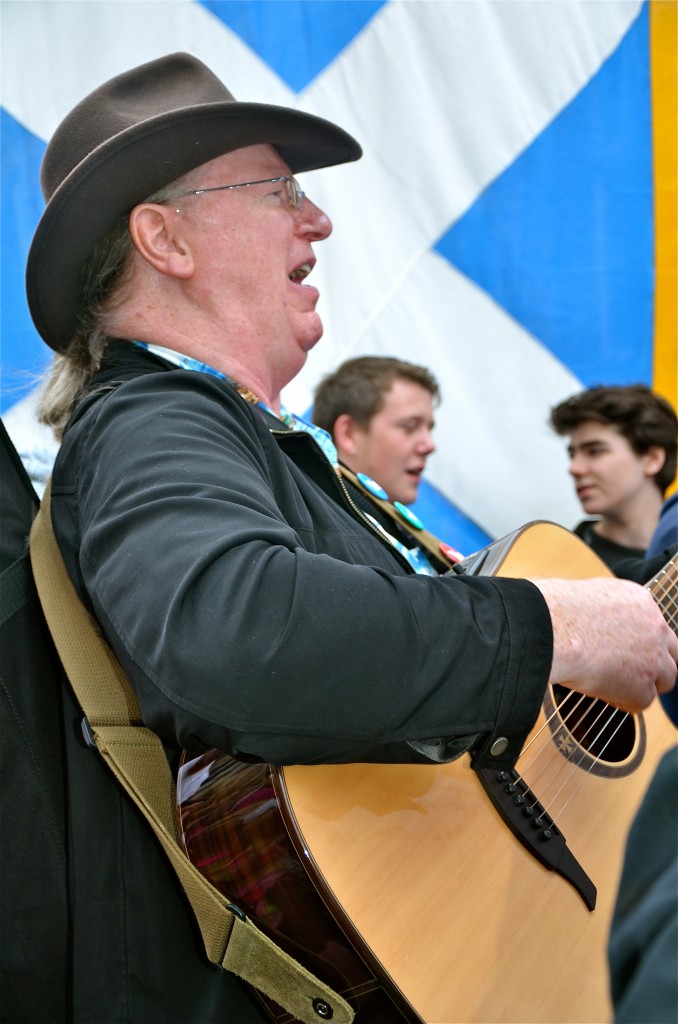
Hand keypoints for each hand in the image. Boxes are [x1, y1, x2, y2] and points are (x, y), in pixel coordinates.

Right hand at [532, 577, 677, 712]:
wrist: (553, 630)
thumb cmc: (555, 611)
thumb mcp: (591, 596)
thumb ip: (609, 610)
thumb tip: (598, 620)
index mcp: (640, 601)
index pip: (654, 626)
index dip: (641, 640)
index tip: (626, 647)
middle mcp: (654, 627)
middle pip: (671, 653)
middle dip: (653, 662)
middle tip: (629, 669)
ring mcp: (653, 658)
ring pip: (664, 679)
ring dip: (641, 683)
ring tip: (611, 683)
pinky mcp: (642, 687)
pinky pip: (640, 702)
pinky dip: (622, 700)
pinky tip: (600, 691)